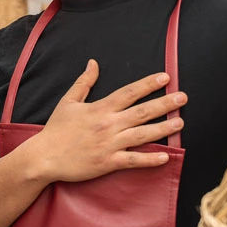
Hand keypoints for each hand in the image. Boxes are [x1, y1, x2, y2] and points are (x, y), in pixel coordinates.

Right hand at [33, 60, 186, 183]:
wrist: (44, 157)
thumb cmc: (56, 129)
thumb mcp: (68, 101)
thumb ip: (84, 82)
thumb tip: (93, 63)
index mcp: (100, 108)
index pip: (129, 92)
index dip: (148, 84)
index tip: (165, 78)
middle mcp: (108, 124)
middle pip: (142, 111)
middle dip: (165, 104)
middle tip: (183, 98)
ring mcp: (109, 144)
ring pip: (142, 135)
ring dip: (163, 128)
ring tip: (180, 123)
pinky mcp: (108, 162)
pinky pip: (133, 160)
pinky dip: (150, 159)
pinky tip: (165, 156)